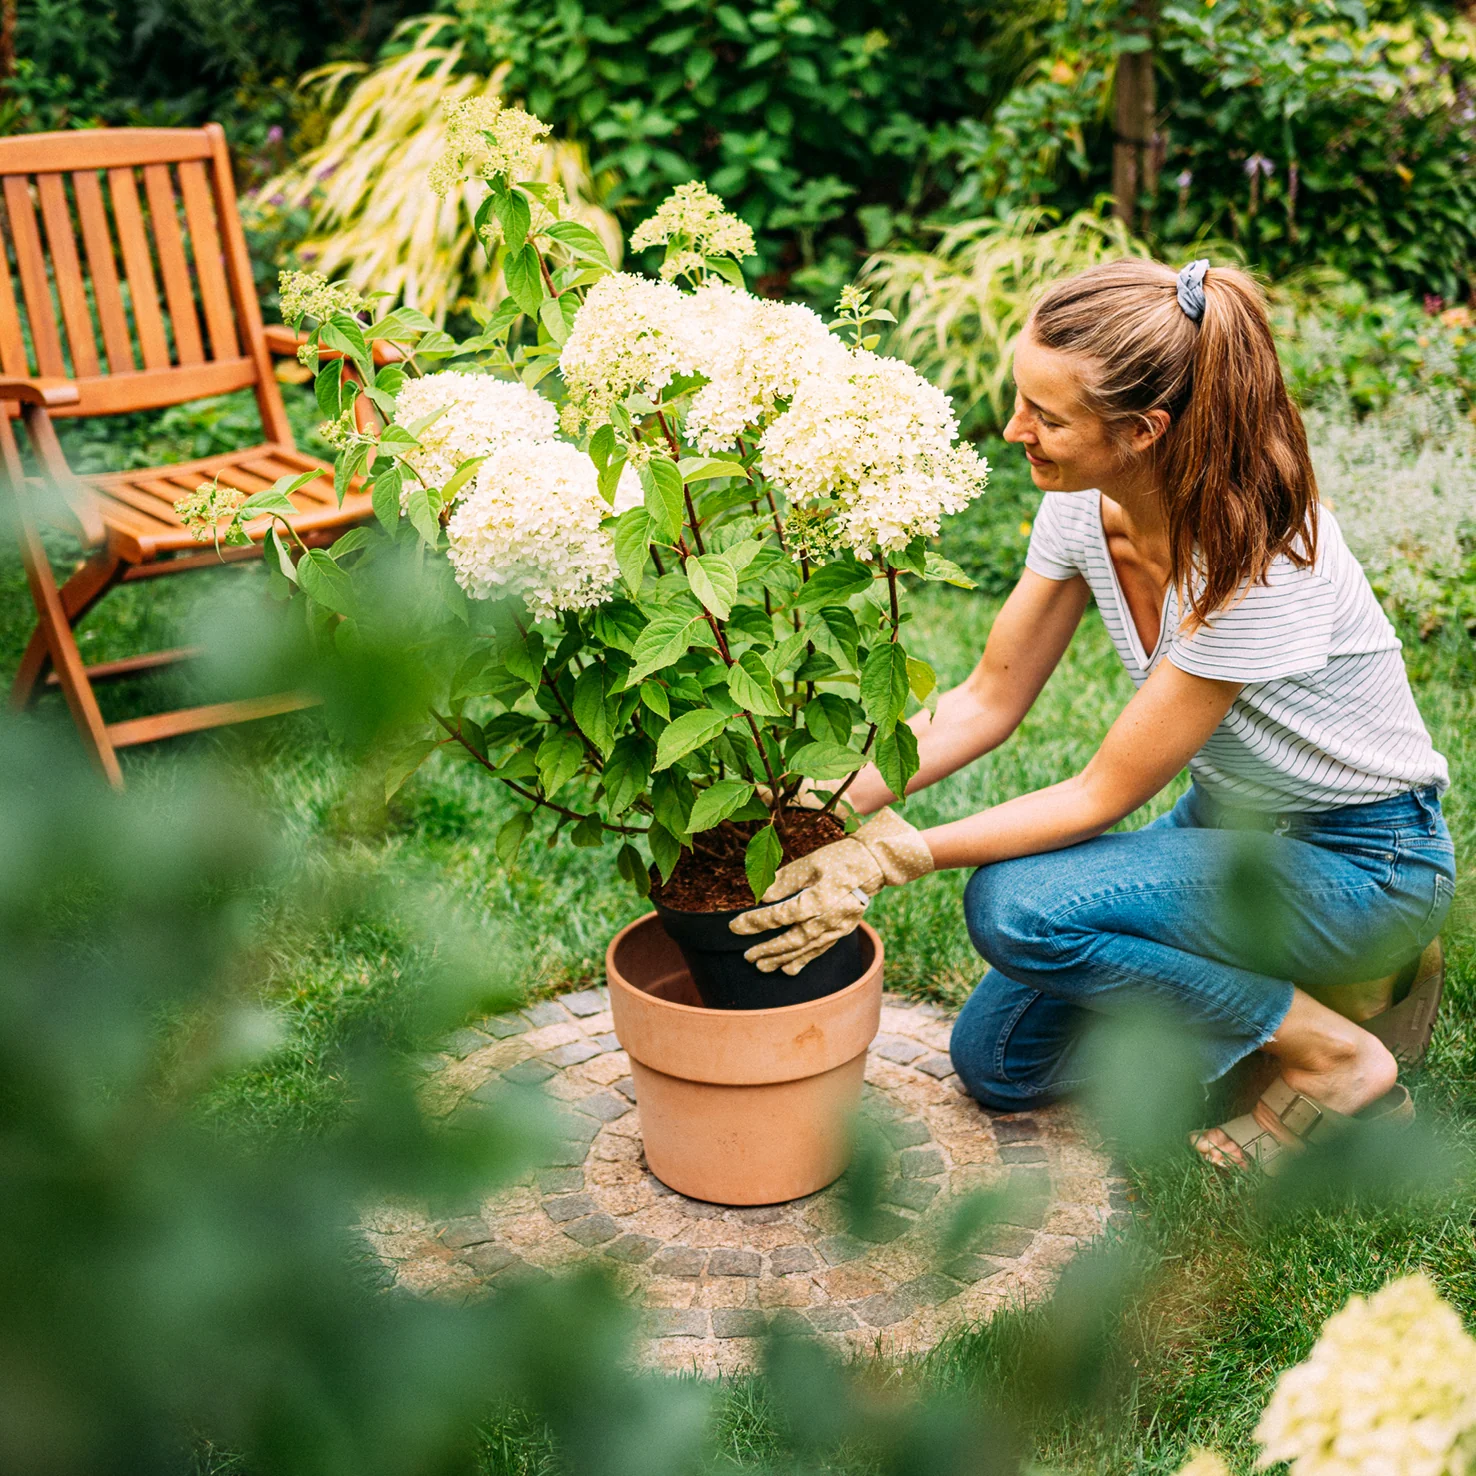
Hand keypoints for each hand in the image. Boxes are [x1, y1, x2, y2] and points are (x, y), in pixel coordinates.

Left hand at [728, 809, 933, 974]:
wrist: (874, 864)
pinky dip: (804, 960)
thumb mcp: (810, 863)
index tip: (734, 926)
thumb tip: (763, 896)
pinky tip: (789, 969)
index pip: (778, 915)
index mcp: (817, 899)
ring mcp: (837, 927)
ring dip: (783, 960)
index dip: (754, 922)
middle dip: (768, 950)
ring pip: (806, 949)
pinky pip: (820, 950)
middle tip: (747, 957)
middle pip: (792, 939)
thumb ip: (785, 881)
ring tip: (763, 967)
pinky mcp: (842, 931)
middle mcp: (827, 918)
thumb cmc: (839, 859)